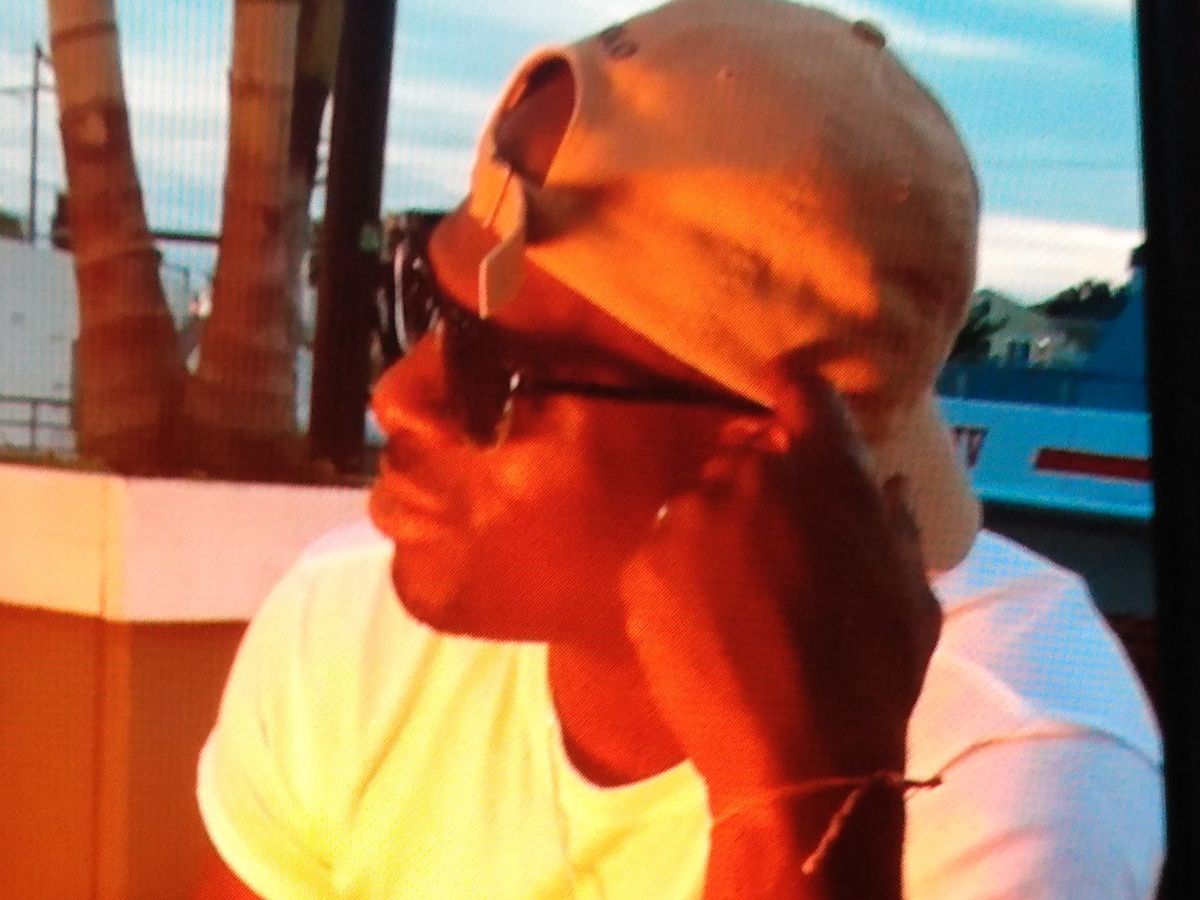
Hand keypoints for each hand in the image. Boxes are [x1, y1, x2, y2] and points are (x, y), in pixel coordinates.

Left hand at [619, 373, 939, 888]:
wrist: (797, 755)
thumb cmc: (873, 671)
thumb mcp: (912, 590)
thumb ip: (891, 521)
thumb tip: (879, 485)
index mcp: (821, 466)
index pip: (800, 390)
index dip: (798, 401)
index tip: (795, 418)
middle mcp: (746, 474)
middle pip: (744, 452)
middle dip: (760, 486)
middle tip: (777, 546)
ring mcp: (686, 518)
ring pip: (700, 506)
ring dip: (717, 534)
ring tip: (738, 601)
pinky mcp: (641, 566)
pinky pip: (663, 555)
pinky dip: (679, 579)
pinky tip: (705, 627)